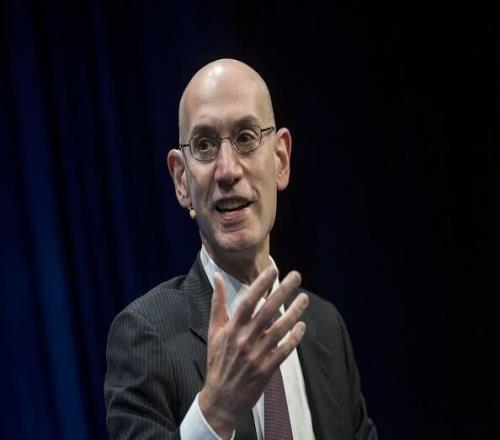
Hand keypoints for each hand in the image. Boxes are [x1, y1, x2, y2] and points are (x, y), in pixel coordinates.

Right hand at [198, 266, 308, 438]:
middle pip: (267, 311)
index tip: (273, 269)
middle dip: (283, 291)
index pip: (248, 301)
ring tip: (304, 298)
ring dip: (294, 312)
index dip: (260, 284)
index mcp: (231, 329)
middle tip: (296, 276)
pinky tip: (302, 325)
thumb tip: (217, 277)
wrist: (221, 397)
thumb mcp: (213, 331)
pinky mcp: (267, 368)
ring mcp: (257, 355)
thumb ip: (217, 303)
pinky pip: (285, 350)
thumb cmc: (218, 360)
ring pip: (280, 329)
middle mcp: (244, 339)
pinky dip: (294, 338)